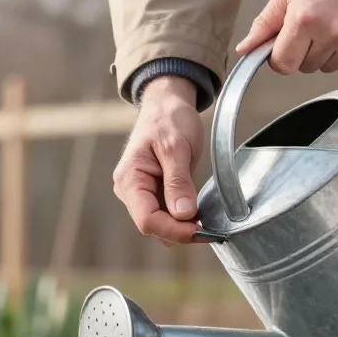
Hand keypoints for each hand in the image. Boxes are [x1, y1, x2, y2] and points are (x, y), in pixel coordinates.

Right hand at [113, 75, 203, 244]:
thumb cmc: (168, 119)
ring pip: (159, 224)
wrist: (166, 105)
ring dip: (181, 227)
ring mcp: (140, 193)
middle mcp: (130, 190)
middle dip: (179, 231)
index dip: (173, 230)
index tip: (199, 230)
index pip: (147, 220)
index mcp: (130, 179)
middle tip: (208, 228)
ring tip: (204, 220)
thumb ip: (178, 182)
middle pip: (152, 226)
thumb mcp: (176, 147)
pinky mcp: (152, 193)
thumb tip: (183, 214)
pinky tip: (197, 213)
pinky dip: (181, 219)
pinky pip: (165, 215)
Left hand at [236, 0, 337, 73]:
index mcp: (305, 19)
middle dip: (305, 50)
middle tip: (316, 24)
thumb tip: (244, 50)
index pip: (283, 64)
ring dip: (327, 52)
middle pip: (306, 67)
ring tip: (336, 23)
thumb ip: (265, 23)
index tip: (287, 44)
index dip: (280, 56)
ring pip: (328, 68)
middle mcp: (332, 33)